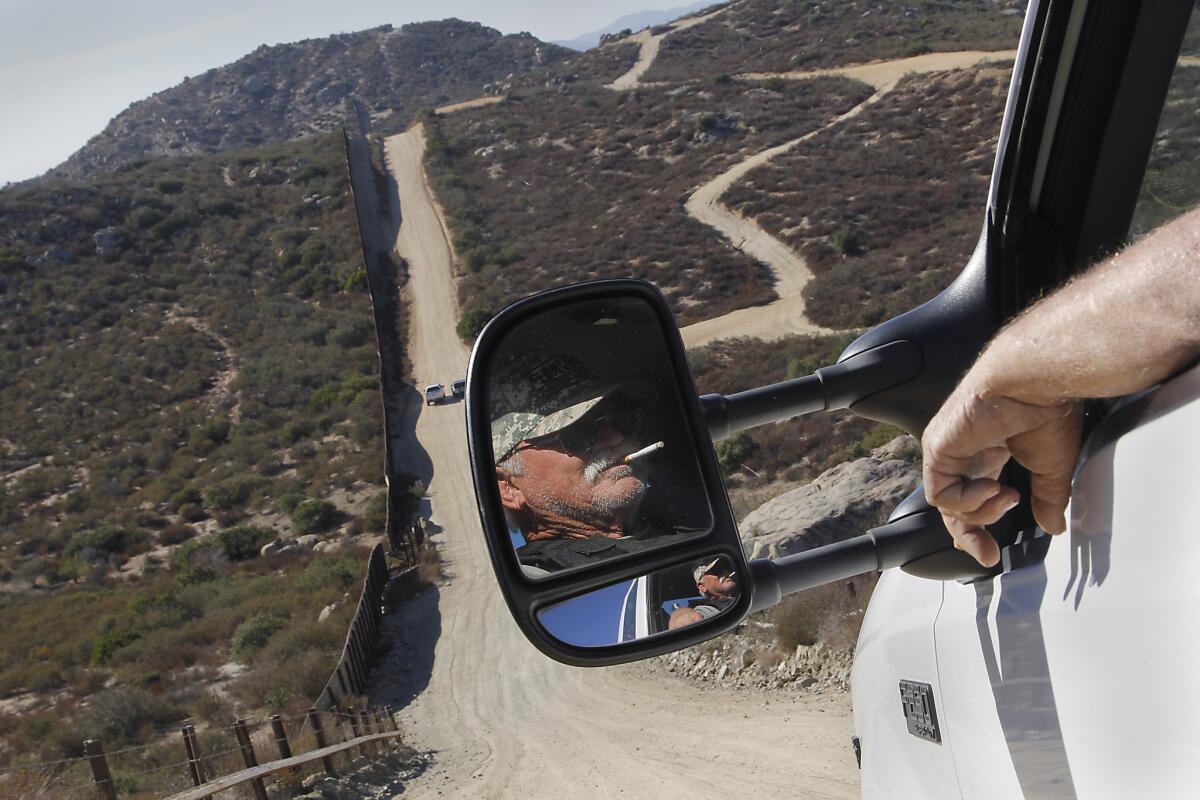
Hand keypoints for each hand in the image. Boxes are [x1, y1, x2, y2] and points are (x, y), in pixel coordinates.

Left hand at [922, 377, 1082, 566]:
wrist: (1033, 384)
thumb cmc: (1046, 412)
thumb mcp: (1052, 468)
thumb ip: (1048, 499)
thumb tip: (1053, 527)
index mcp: (991, 454)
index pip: (975, 499)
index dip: (982, 528)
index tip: (993, 552)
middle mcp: (967, 454)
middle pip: (953, 508)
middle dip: (968, 536)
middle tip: (988, 553)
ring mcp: (949, 451)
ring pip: (947, 505)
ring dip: (981, 512)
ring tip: (1008, 496)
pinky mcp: (937, 448)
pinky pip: (940, 494)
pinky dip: (967, 501)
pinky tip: (992, 487)